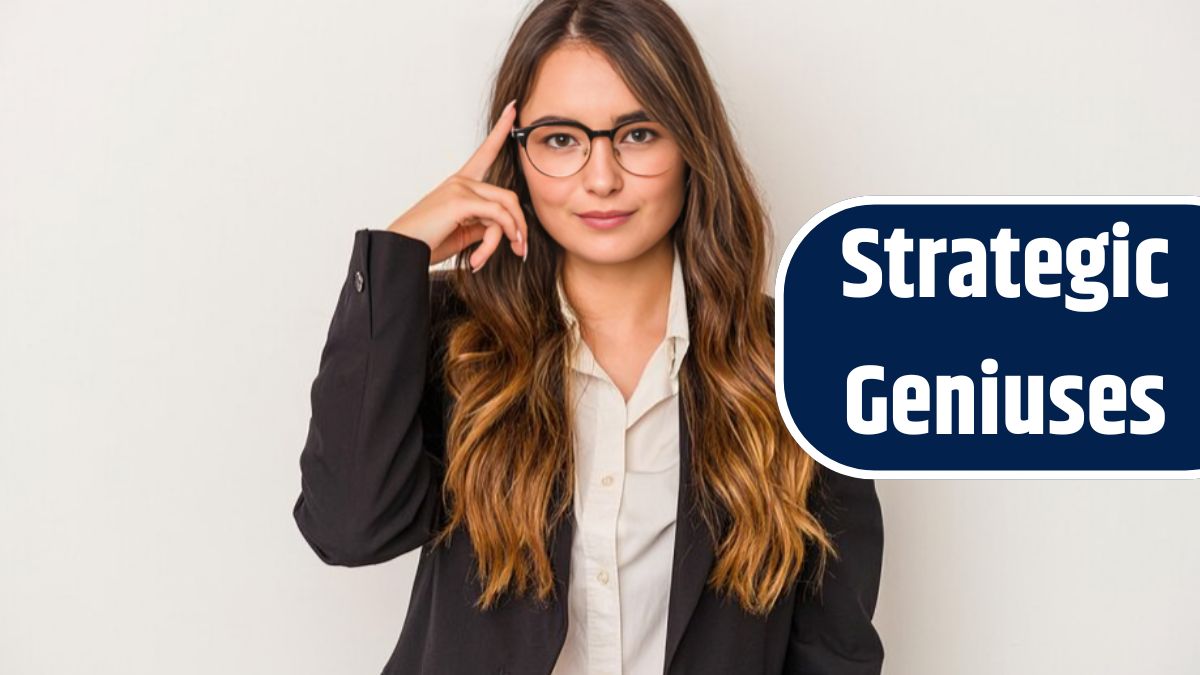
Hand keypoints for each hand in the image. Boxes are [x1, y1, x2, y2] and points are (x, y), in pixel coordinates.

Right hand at [385, 99, 528, 270]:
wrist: (401, 251)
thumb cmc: (427, 242)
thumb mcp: (464, 231)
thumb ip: (484, 223)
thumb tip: (505, 226)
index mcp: (460, 184)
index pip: (485, 151)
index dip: (501, 130)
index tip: (513, 109)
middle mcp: (461, 181)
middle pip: (508, 196)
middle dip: (520, 225)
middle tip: (521, 249)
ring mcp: (460, 188)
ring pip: (506, 206)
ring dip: (513, 233)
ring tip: (508, 254)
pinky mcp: (460, 201)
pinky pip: (497, 216)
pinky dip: (500, 235)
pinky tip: (483, 255)